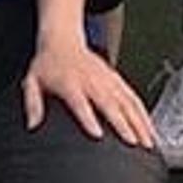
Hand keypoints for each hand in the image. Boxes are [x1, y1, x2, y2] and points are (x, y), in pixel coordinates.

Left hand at [23, 35, 155, 143]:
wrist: (63, 40)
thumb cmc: (48, 64)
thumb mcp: (32, 81)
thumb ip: (32, 103)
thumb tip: (32, 125)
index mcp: (70, 83)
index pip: (80, 102)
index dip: (88, 118)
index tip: (97, 134)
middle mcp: (91, 81)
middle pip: (109, 103)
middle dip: (123, 123)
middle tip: (133, 142)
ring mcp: (107, 79)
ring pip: (127, 101)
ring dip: (139, 121)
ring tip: (148, 142)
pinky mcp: (116, 79)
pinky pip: (134, 98)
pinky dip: (144, 114)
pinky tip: (150, 129)